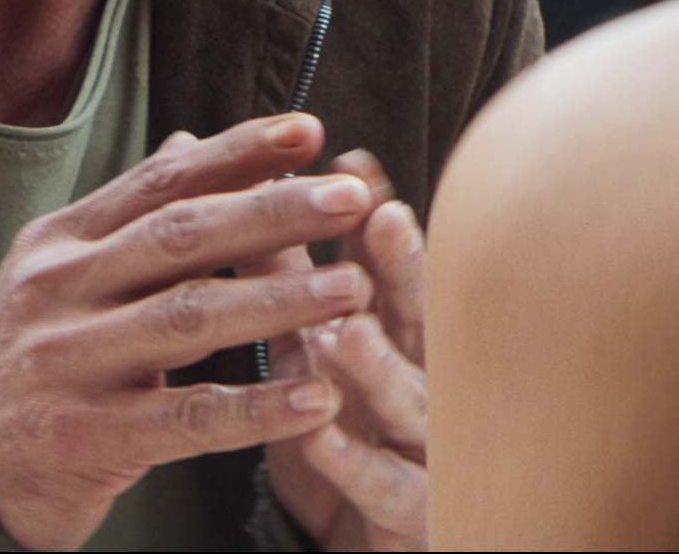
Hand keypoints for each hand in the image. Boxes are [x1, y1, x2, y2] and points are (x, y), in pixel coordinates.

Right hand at [0, 114, 378, 549]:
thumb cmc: (31, 361)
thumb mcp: (63, 278)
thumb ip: (131, 217)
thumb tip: (192, 138)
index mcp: (59, 241)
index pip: (159, 182)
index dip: (236, 154)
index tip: (309, 131)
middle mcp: (57, 290)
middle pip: (180, 236)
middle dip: (272, 212)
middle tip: (349, 199)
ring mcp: (66, 362)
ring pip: (189, 319)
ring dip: (279, 301)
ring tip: (351, 288)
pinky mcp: (84, 436)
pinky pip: (186, 419)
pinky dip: (257, 409)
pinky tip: (316, 401)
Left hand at [264, 151, 429, 549]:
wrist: (362, 543)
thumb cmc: (345, 434)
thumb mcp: (310, 353)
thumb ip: (288, 279)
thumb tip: (254, 194)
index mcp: (398, 341)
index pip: (392, 268)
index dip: (377, 217)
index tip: (354, 162)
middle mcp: (424, 385)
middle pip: (420, 320)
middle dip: (403, 271)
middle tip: (382, 219)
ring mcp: (423, 449)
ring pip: (409, 401)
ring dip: (378, 365)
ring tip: (345, 330)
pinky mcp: (408, 511)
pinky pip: (382, 485)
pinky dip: (352, 460)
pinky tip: (320, 435)